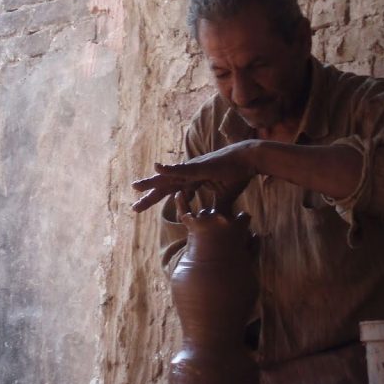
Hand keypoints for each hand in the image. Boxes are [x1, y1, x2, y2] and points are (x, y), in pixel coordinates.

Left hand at [131, 141, 257, 213]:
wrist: (248, 161)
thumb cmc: (237, 175)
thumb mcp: (224, 198)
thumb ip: (216, 209)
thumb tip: (215, 222)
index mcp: (193, 181)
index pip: (172, 193)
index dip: (159, 200)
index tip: (146, 208)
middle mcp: (189, 174)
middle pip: (166, 187)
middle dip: (150, 196)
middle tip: (135, 207)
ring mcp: (193, 169)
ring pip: (169, 177)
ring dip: (152, 182)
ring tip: (136, 187)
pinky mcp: (199, 166)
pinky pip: (182, 169)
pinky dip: (170, 168)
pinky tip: (157, 167)